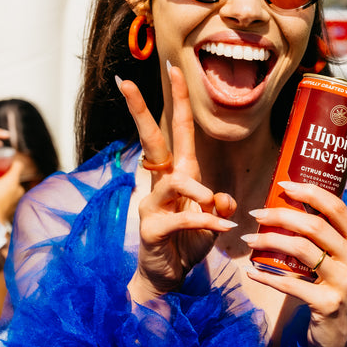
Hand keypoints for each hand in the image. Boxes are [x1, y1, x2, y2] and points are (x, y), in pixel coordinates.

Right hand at [0, 159, 23, 227]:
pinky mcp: (13, 211)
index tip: (4, 165)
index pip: (18, 166)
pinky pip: (11, 203)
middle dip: (7, 180)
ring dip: (7, 191)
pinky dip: (6, 201)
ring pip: (14, 192)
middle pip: (16, 180)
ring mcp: (17, 201)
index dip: (11, 164)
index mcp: (12, 181)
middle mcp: (18, 190)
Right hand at [118, 63, 236, 302]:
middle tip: (125, 82)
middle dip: (141, 111)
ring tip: (214, 208)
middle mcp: (162, 184)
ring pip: (173, 183)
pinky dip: (204, 222)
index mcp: (180, 176)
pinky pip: (181, 218)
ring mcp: (152, 205)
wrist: (168, 278)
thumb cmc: (189, 244)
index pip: (178, 131)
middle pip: (151, 140)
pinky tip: (220, 229)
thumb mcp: (213, 222)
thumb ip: (220, 206)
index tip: (173, 68)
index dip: (178, 101)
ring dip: (198, 192)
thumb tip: (222, 198)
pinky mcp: (150, 229)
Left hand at [244, 181, 346, 346]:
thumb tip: (293, 205)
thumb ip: (329, 239)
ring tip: (249, 240)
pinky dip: (266, 275)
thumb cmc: (336, 296)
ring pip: (300, 250)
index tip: (283, 185)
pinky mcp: (327, 305)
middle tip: (256, 214)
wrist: (344, 344)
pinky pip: (289, 283)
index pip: (337, 208)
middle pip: (315, 226)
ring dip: (269, 241)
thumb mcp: (342, 264)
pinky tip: (251, 271)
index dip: (309, 192)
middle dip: (281, 215)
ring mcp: (345, 283)